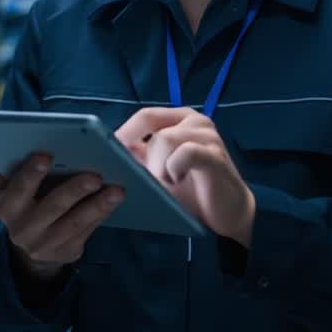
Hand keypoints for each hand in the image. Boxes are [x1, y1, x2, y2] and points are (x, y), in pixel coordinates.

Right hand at [0, 154, 124, 280]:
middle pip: (53, 207)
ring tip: (117, 189)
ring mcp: (47, 244)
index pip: (18, 189)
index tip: (46, 155)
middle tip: (95, 175)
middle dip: (74, 190)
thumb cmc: (21, 204)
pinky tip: (117, 198)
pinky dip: (104, 214)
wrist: (29, 248)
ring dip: (98, 205)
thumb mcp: (4, 190)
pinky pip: (89, 231)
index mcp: (7, 208)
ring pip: (76, 222)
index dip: (31, 173)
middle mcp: (24, 229)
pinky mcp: (68, 252)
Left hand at [115, 107, 255, 247]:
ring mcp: (206, 135)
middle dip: (133, 147)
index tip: (103, 156)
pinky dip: (173, 169)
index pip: (143, 116)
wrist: (228, 214)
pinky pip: (184, 153)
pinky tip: (176, 181)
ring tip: (163, 183)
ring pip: (164, 138)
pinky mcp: (215, 154)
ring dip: (155, 165)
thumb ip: (139, 159)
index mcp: (178, 120)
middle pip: (149, 120)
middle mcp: (194, 120)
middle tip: (132, 173)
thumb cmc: (190, 192)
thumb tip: (103, 156)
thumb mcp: (158, 172)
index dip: (122, 133)